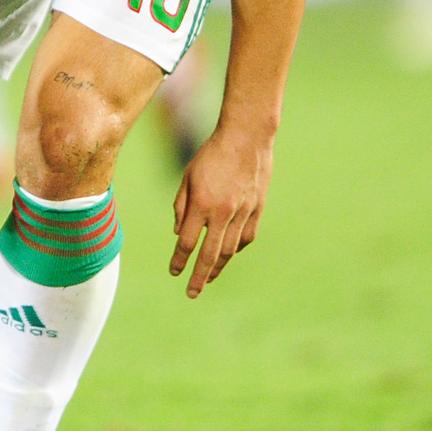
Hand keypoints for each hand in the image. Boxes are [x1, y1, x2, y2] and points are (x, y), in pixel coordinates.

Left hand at [171, 124, 272, 297]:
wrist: (246, 137)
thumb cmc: (211, 154)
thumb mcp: (187, 177)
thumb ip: (181, 206)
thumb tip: (180, 234)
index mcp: (202, 204)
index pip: (188, 242)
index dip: (179, 260)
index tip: (174, 272)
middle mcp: (223, 212)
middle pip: (209, 255)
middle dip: (199, 277)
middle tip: (192, 293)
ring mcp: (243, 212)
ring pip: (230, 250)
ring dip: (217, 268)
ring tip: (208, 280)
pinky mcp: (257, 209)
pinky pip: (246, 237)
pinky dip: (235, 249)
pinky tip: (227, 255)